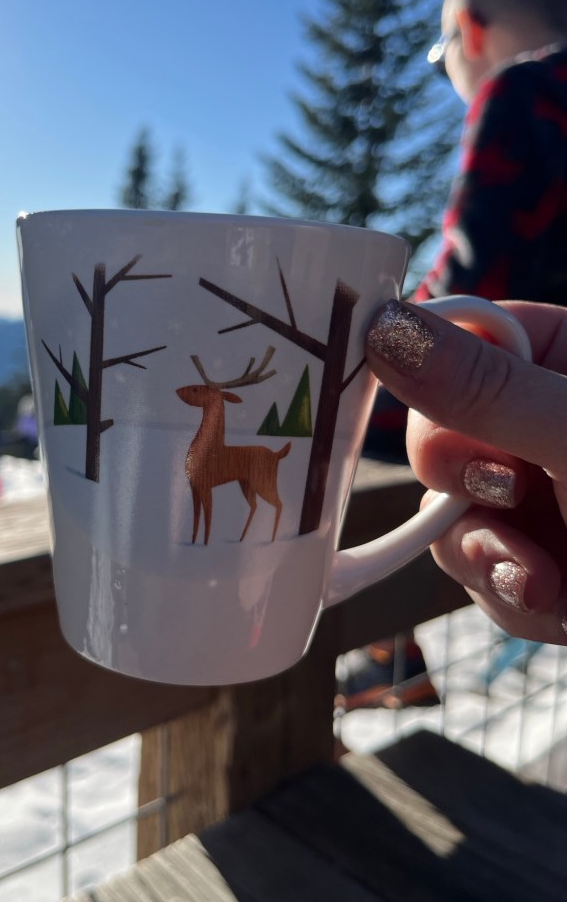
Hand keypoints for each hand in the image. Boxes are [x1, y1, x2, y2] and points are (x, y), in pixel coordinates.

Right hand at [365, 299, 566, 643]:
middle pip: (435, 434)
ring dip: (484, 555)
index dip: (418, 370)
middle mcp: (540, 420)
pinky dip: (509, 596)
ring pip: (447, 515)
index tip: (404, 401)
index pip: (455, 336)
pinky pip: (478, 573)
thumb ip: (483, 388)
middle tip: (504, 495)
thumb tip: (380, 326)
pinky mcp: (540, 560)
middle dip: (460, 485)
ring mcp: (538, 494)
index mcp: (562, 356)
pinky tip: (556, 603)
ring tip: (540, 578)